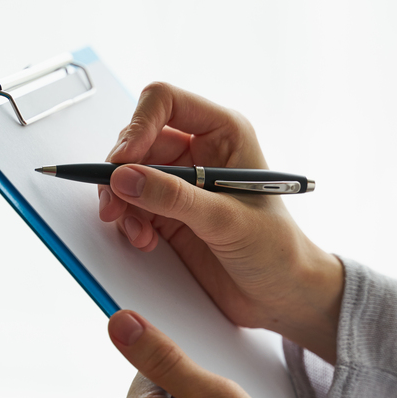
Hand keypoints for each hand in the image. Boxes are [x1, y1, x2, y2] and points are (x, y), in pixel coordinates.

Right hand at [99, 82, 342, 362]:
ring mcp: (181, 183)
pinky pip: (131, 205)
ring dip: (121, 200)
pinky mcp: (168, 213)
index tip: (122, 161)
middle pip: (137, 140)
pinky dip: (128, 222)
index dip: (137, 126)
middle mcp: (198, 151)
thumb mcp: (226, 220)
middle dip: (120, 172)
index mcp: (223, 133)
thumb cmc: (276, 249)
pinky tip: (144, 241)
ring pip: (128, 174)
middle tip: (114, 203)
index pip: (165, 102)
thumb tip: (124, 177)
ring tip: (133, 230)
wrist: (282, 294)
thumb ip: (174, 198)